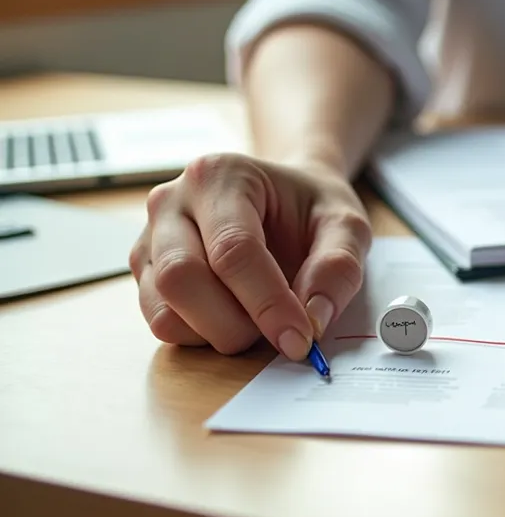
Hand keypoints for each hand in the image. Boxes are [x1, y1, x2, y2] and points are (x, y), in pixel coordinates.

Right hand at [129, 153, 371, 358]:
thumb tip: (313, 319)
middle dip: (235, 324)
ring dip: (217, 334)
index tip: (300, 339)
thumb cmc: (310, 207)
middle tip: (281, 335)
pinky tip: (235, 319)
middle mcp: (171, 202)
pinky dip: (200, 337)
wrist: (284, 199)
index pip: (233, 250)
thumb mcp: (346, 224)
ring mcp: (150, 238)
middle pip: (182, 278)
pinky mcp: (146, 271)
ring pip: (164, 309)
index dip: (268, 303)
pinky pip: (161, 321)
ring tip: (260, 321)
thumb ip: (338, 266)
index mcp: (219, 176)